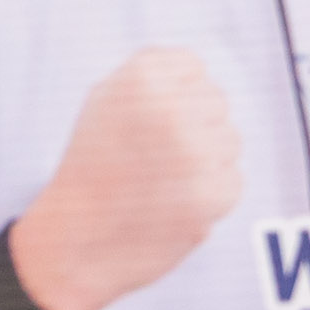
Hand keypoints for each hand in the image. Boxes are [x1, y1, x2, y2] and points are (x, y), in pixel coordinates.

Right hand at [4, 45, 243, 309]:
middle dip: (192, 126)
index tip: (148, 122)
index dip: (174, 96)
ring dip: (204, 159)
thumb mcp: (105, 100)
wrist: (77, 242)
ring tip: (159, 180)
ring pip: (230, 140)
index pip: (193, 67)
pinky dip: (209, 193)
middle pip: (216, 102)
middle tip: (153, 157)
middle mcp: (170, 111)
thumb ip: (153, 74)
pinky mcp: (213, 195)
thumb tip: (201, 71)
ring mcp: (194, 154)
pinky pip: (232, 179)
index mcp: (141, 80)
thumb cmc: (91, 167)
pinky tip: (172, 204)